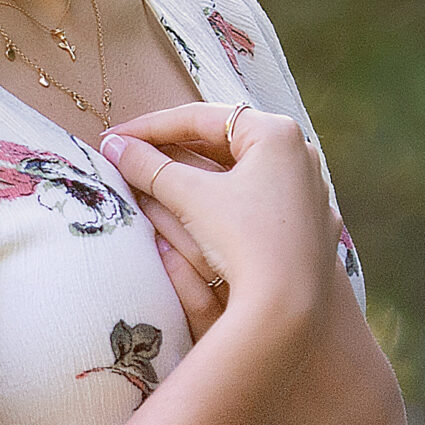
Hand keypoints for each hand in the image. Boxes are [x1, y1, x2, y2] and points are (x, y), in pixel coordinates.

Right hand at [100, 102, 340, 380]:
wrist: (290, 306)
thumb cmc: (244, 241)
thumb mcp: (190, 198)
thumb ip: (148, 167)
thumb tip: (113, 147)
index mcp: (277, 133)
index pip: (201, 118)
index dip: (150, 127)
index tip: (116, 138)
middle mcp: (302, 154)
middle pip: (223, 143)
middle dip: (173, 150)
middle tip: (133, 156)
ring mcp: (310, 191)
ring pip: (242, 172)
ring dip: (197, 174)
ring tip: (155, 181)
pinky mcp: (311, 226)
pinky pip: (260, 201)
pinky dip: (226, 201)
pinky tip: (198, 212)